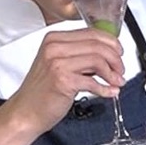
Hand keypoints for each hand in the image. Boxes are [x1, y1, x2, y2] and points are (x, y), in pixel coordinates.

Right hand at [3, 27, 125, 138]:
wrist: (25, 111)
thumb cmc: (41, 90)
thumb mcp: (56, 63)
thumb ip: (78, 54)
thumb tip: (106, 53)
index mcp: (54, 38)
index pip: (91, 32)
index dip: (111, 43)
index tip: (119, 53)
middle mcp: (54, 47)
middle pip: (97, 45)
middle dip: (115, 58)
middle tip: (120, 70)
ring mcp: (57, 63)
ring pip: (98, 60)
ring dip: (113, 73)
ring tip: (116, 82)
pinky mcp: (63, 81)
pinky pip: (93, 82)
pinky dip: (106, 89)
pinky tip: (109, 93)